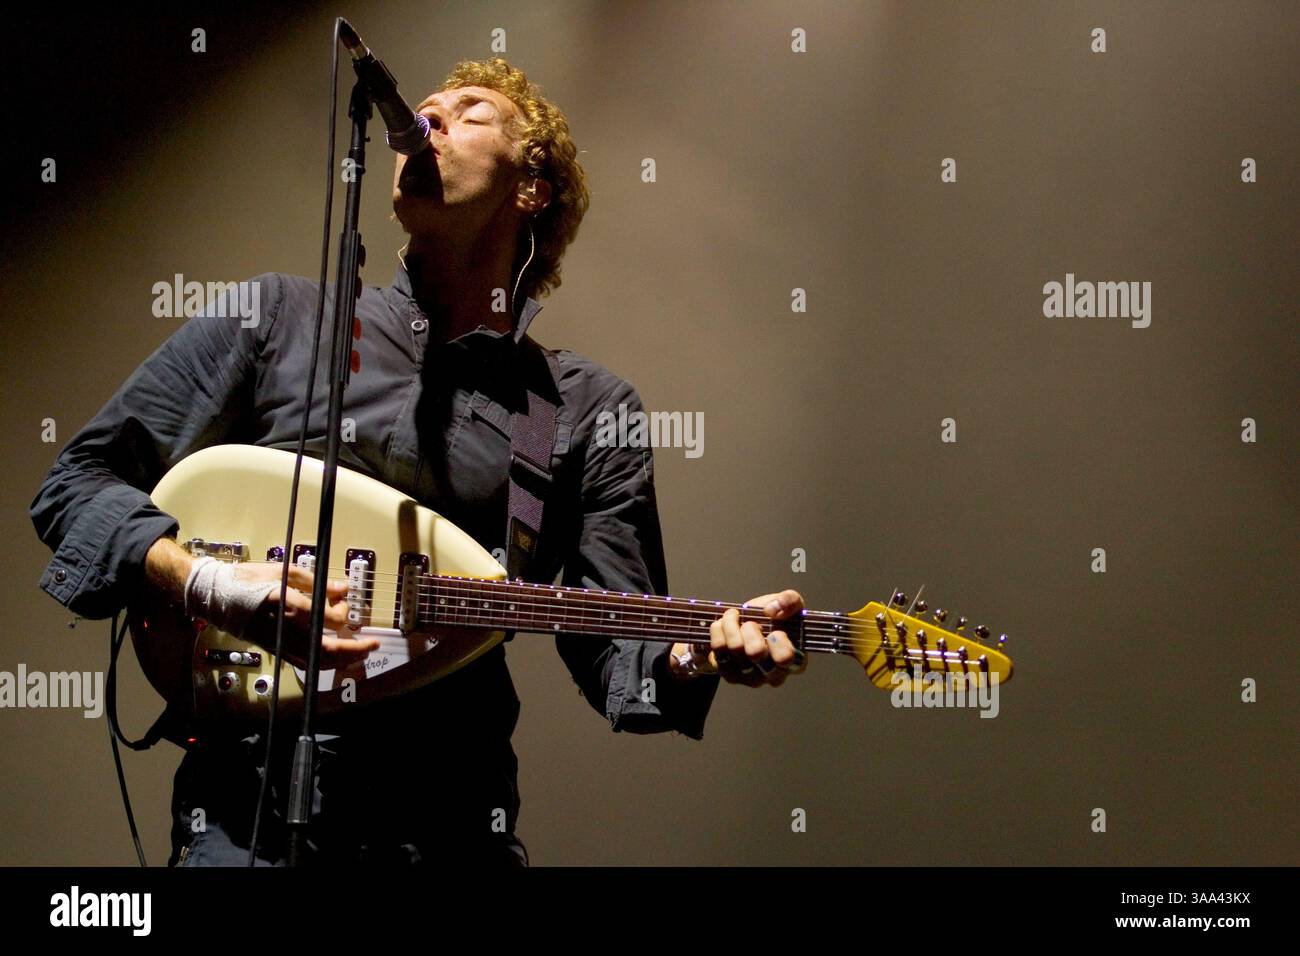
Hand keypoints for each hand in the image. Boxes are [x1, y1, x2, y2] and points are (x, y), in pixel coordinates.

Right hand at [220, 562, 379, 669]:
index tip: (348, 605)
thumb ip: (317, 581)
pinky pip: (303, 662)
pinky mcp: (274, 649)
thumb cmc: (247, 579)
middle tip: (372, 645)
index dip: (344, 614)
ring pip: (316, 661)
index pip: (327, 619)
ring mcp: (278, 642)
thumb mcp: (284, 571)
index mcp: (287, 605)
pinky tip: (334, 658)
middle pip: (326, 649)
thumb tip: (342, 588)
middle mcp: (284, 628)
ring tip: (359, 653)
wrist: (215, 595)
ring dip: (341, 660)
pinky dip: (323, 662)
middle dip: (353, 650)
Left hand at [694, 589, 806, 687]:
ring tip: (735, 617)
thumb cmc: (773, 620)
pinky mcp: (729, 674)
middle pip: (755, 652)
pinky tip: (724, 625)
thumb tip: (772, 610)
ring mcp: (750, 678)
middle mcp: (773, 675)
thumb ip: (790, 601)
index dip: (777, 640)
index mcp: (795, 662)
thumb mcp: (788, 605)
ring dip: (732, 624)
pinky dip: (719, 629)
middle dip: (751, 628)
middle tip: (752, 623)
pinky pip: (718, 647)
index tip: (774, 631)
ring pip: (735, 647)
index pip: (785, 657)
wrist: (747, 626)